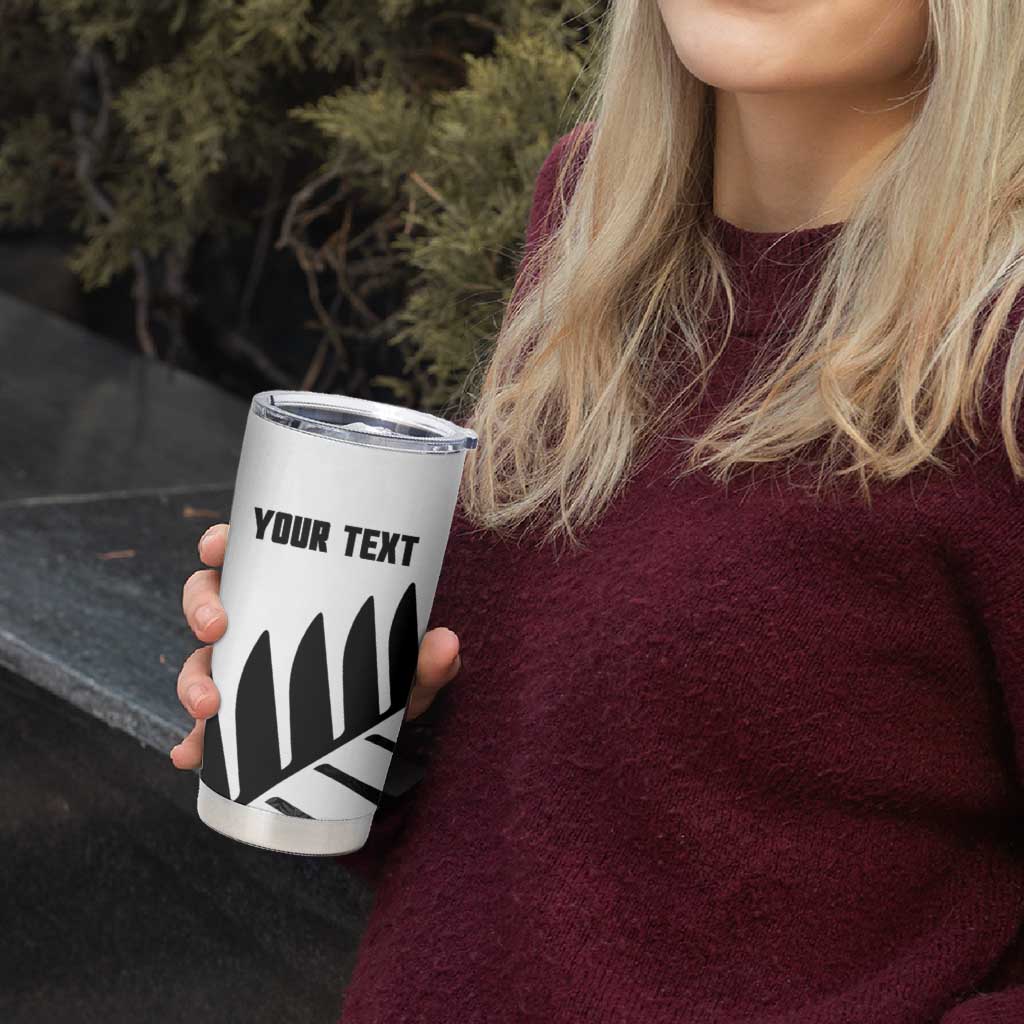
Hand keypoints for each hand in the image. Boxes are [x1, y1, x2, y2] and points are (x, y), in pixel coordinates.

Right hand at [169, 522, 461, 768]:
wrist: (383, 730)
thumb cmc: (388, 676)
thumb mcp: (409, 669)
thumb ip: (428, 660)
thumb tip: (446, 643)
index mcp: (290, 589)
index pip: (247, 552)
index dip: (221, 543)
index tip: (217, 546)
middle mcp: (259, 621)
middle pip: (207, 600)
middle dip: (201, 610)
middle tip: (217, 629)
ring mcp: (244, 667)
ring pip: (199, 659)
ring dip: (192, 679)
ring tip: (207, 707)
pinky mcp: (239, 715)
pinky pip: (205, 725)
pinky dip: (194, 741)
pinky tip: (190, 756)